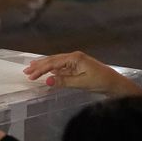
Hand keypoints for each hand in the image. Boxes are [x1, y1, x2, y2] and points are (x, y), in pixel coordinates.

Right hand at [24, 51, 141, 97]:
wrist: (115, 83)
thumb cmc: (100, 82)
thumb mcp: (81, 83)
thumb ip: (64, 81)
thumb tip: (48, 81)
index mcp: (75, 58)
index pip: (53, 63)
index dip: (41, 70)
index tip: (30, 76)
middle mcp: (74, 57)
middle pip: (53, 60)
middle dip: (39, 65)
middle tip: (26, 71)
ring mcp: (76, 62)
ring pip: (56, 63)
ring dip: (44, 66)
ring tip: (32, 68)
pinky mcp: (78, 67)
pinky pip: (62, 68)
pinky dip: (52, 70)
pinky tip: (47, 72)